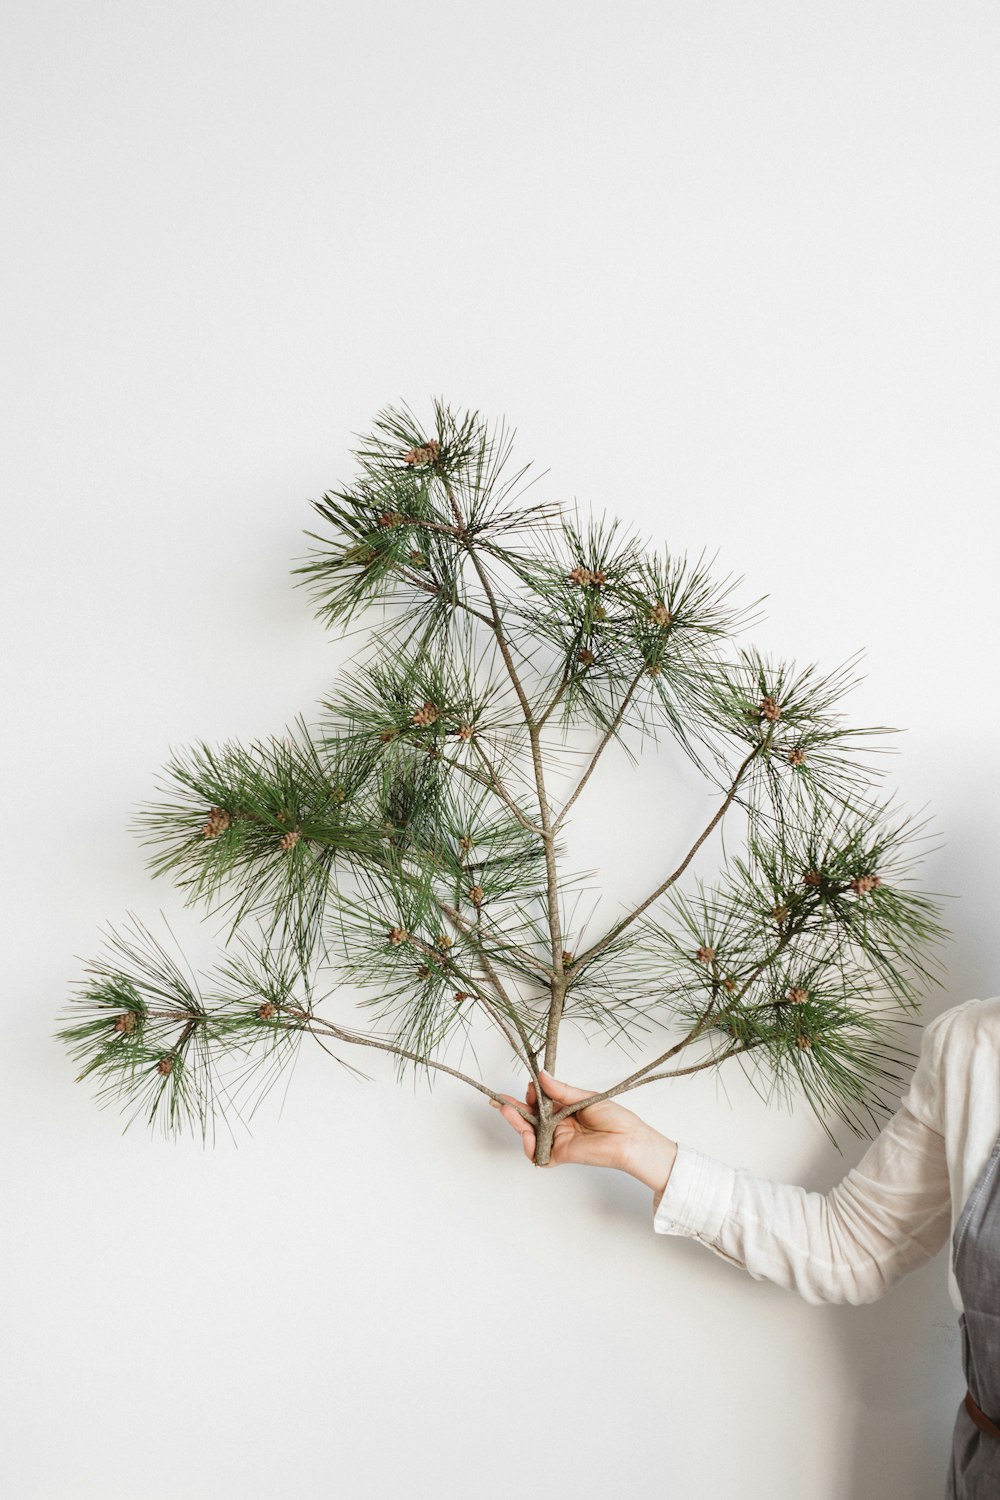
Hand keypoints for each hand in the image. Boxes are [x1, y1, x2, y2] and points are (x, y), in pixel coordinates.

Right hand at [490, 1069, 674, 1187]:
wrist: (628, 1140)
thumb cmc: (615, 1118)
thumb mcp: (584, 1097)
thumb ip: (559, 1090)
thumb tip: (541, 1075)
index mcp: (565, 1109)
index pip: (540, 1102)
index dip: (530, 1095)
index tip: (529, 1087)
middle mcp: (559, 1124)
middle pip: (530, 1117)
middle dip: (513, 1109)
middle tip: (498, 1101)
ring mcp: (557, 1140)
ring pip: (529, 1133)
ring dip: (516, 1123)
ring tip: (507, 1112)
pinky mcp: (559, 1154)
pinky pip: (537, 1153)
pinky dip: (528, 1145)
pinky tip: (525, 1133)